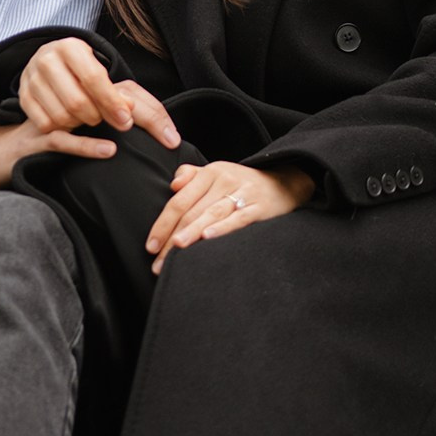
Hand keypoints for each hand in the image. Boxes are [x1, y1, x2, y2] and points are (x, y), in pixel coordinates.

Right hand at [19, 39, 180, 151]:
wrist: (43, 67)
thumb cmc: (77, 71)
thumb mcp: (96, 71)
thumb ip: (114, 90)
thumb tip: (128, 110)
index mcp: (70, 47)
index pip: (93, 78)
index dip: (111, 102)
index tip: (125, 120)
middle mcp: (47, 60)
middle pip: (77, 101)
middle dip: (97, 116)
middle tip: (105, 120)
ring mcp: (31, 80)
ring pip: (61, 116)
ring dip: (80, 125)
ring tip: (87, 119)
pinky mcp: (23, 99)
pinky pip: (46, 125)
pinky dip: (63, 130)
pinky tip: (72, 125)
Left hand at [146, 158, 312, 271]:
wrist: (285, 183)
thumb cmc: (242, 184)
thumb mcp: (217, 174)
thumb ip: (192, 176)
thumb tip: (173, 184)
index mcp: (211, 173)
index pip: (180, 201)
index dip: (162, 223)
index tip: (150, 246)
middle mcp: (225, 180)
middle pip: (192, 212)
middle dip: (172, 239)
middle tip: (158, 263)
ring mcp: (243, 193)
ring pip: (210, 215)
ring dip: (191, 235)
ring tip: (175, 252)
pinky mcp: (259, 207)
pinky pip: (238, 219)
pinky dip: (222, 227)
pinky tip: (207, 238)